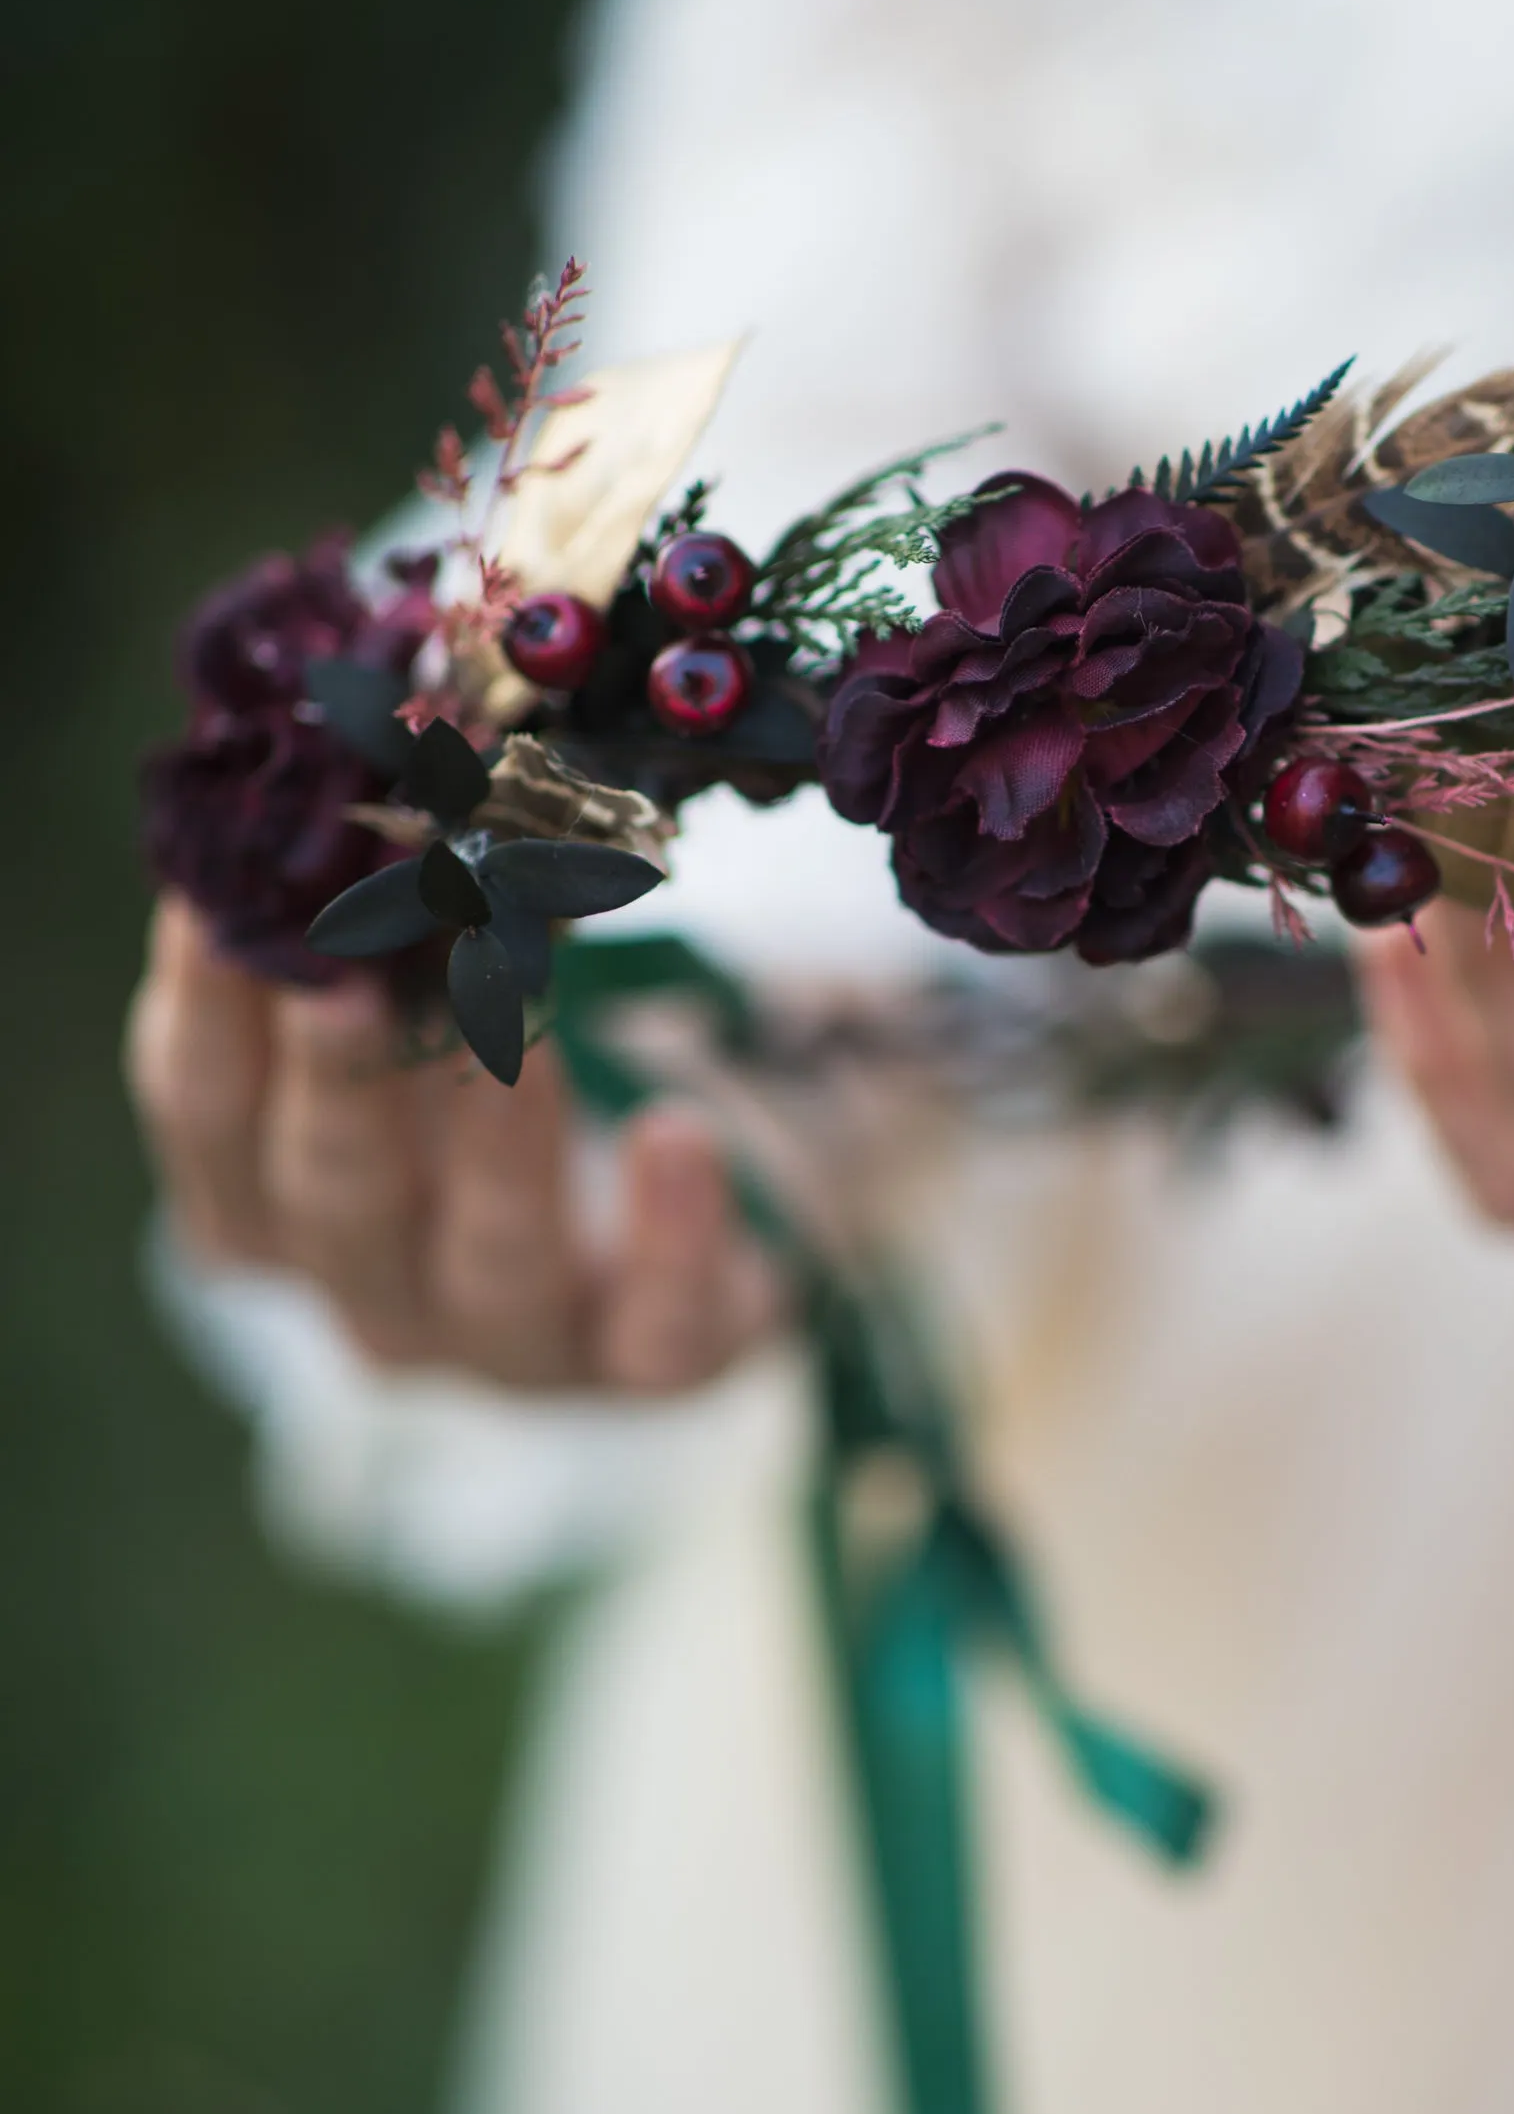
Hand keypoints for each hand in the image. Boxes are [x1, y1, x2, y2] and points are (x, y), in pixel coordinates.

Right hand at [127, 897, 782, 1390]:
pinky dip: (670, 1234)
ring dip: (498, 1131)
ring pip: (491, 1255)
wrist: (708, 1181)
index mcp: (276, 1197)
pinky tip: (679, 1137)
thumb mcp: (438, 980)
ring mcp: (513, 1341)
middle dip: (336, 1077)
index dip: (206, 1004)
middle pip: (332, 1195)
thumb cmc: (523, 1056)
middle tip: (349, 965)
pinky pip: (658, 1324)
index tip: (222, 892)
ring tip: (521, 1014)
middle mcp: (374, 1287)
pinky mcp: (653, 1358)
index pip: (205, 1109)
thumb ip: (382, 908)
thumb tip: (348, 755)